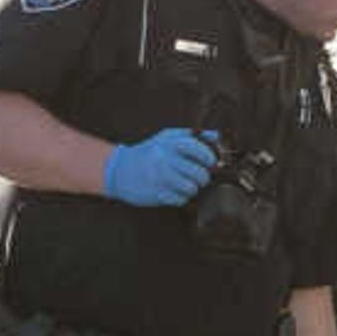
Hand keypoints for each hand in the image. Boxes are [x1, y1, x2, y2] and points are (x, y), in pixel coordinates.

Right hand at [101, 127, 217, 207]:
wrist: (119, 169)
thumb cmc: (148, 153)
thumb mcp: (167, 137)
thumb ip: (192, 136)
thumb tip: (217, 137)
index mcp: (170, 143)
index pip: (200, 149)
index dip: (210, 157)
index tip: (210, 162)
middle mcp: (165, 158)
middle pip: (200, 173)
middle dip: (203, 178)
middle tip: (198, 177)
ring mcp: (160, 177)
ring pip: (192, 188)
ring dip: (191, 188)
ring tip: (184, 184)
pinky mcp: (157, 193)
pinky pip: (181, 200)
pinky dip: (180, 198)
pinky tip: (173, 191)